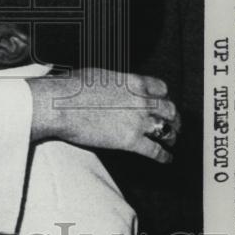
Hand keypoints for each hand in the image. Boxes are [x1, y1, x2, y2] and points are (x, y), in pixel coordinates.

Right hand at [27, 69, 179, 162]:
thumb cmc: (71, 88)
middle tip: (174, 123)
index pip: (161, 88)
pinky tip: (167, 159)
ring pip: (167, 130)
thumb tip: (113, 87)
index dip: (164, 96)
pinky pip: (155, 151)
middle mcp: (140, 101)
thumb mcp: (99, 76)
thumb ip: (115, 83)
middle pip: (169, 109)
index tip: (163, 101)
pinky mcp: (130, 141)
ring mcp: (137, 121)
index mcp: (133, 82)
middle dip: (174, 118)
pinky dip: (164, 156)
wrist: (60, 105)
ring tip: (172, 141)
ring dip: (172, 136)